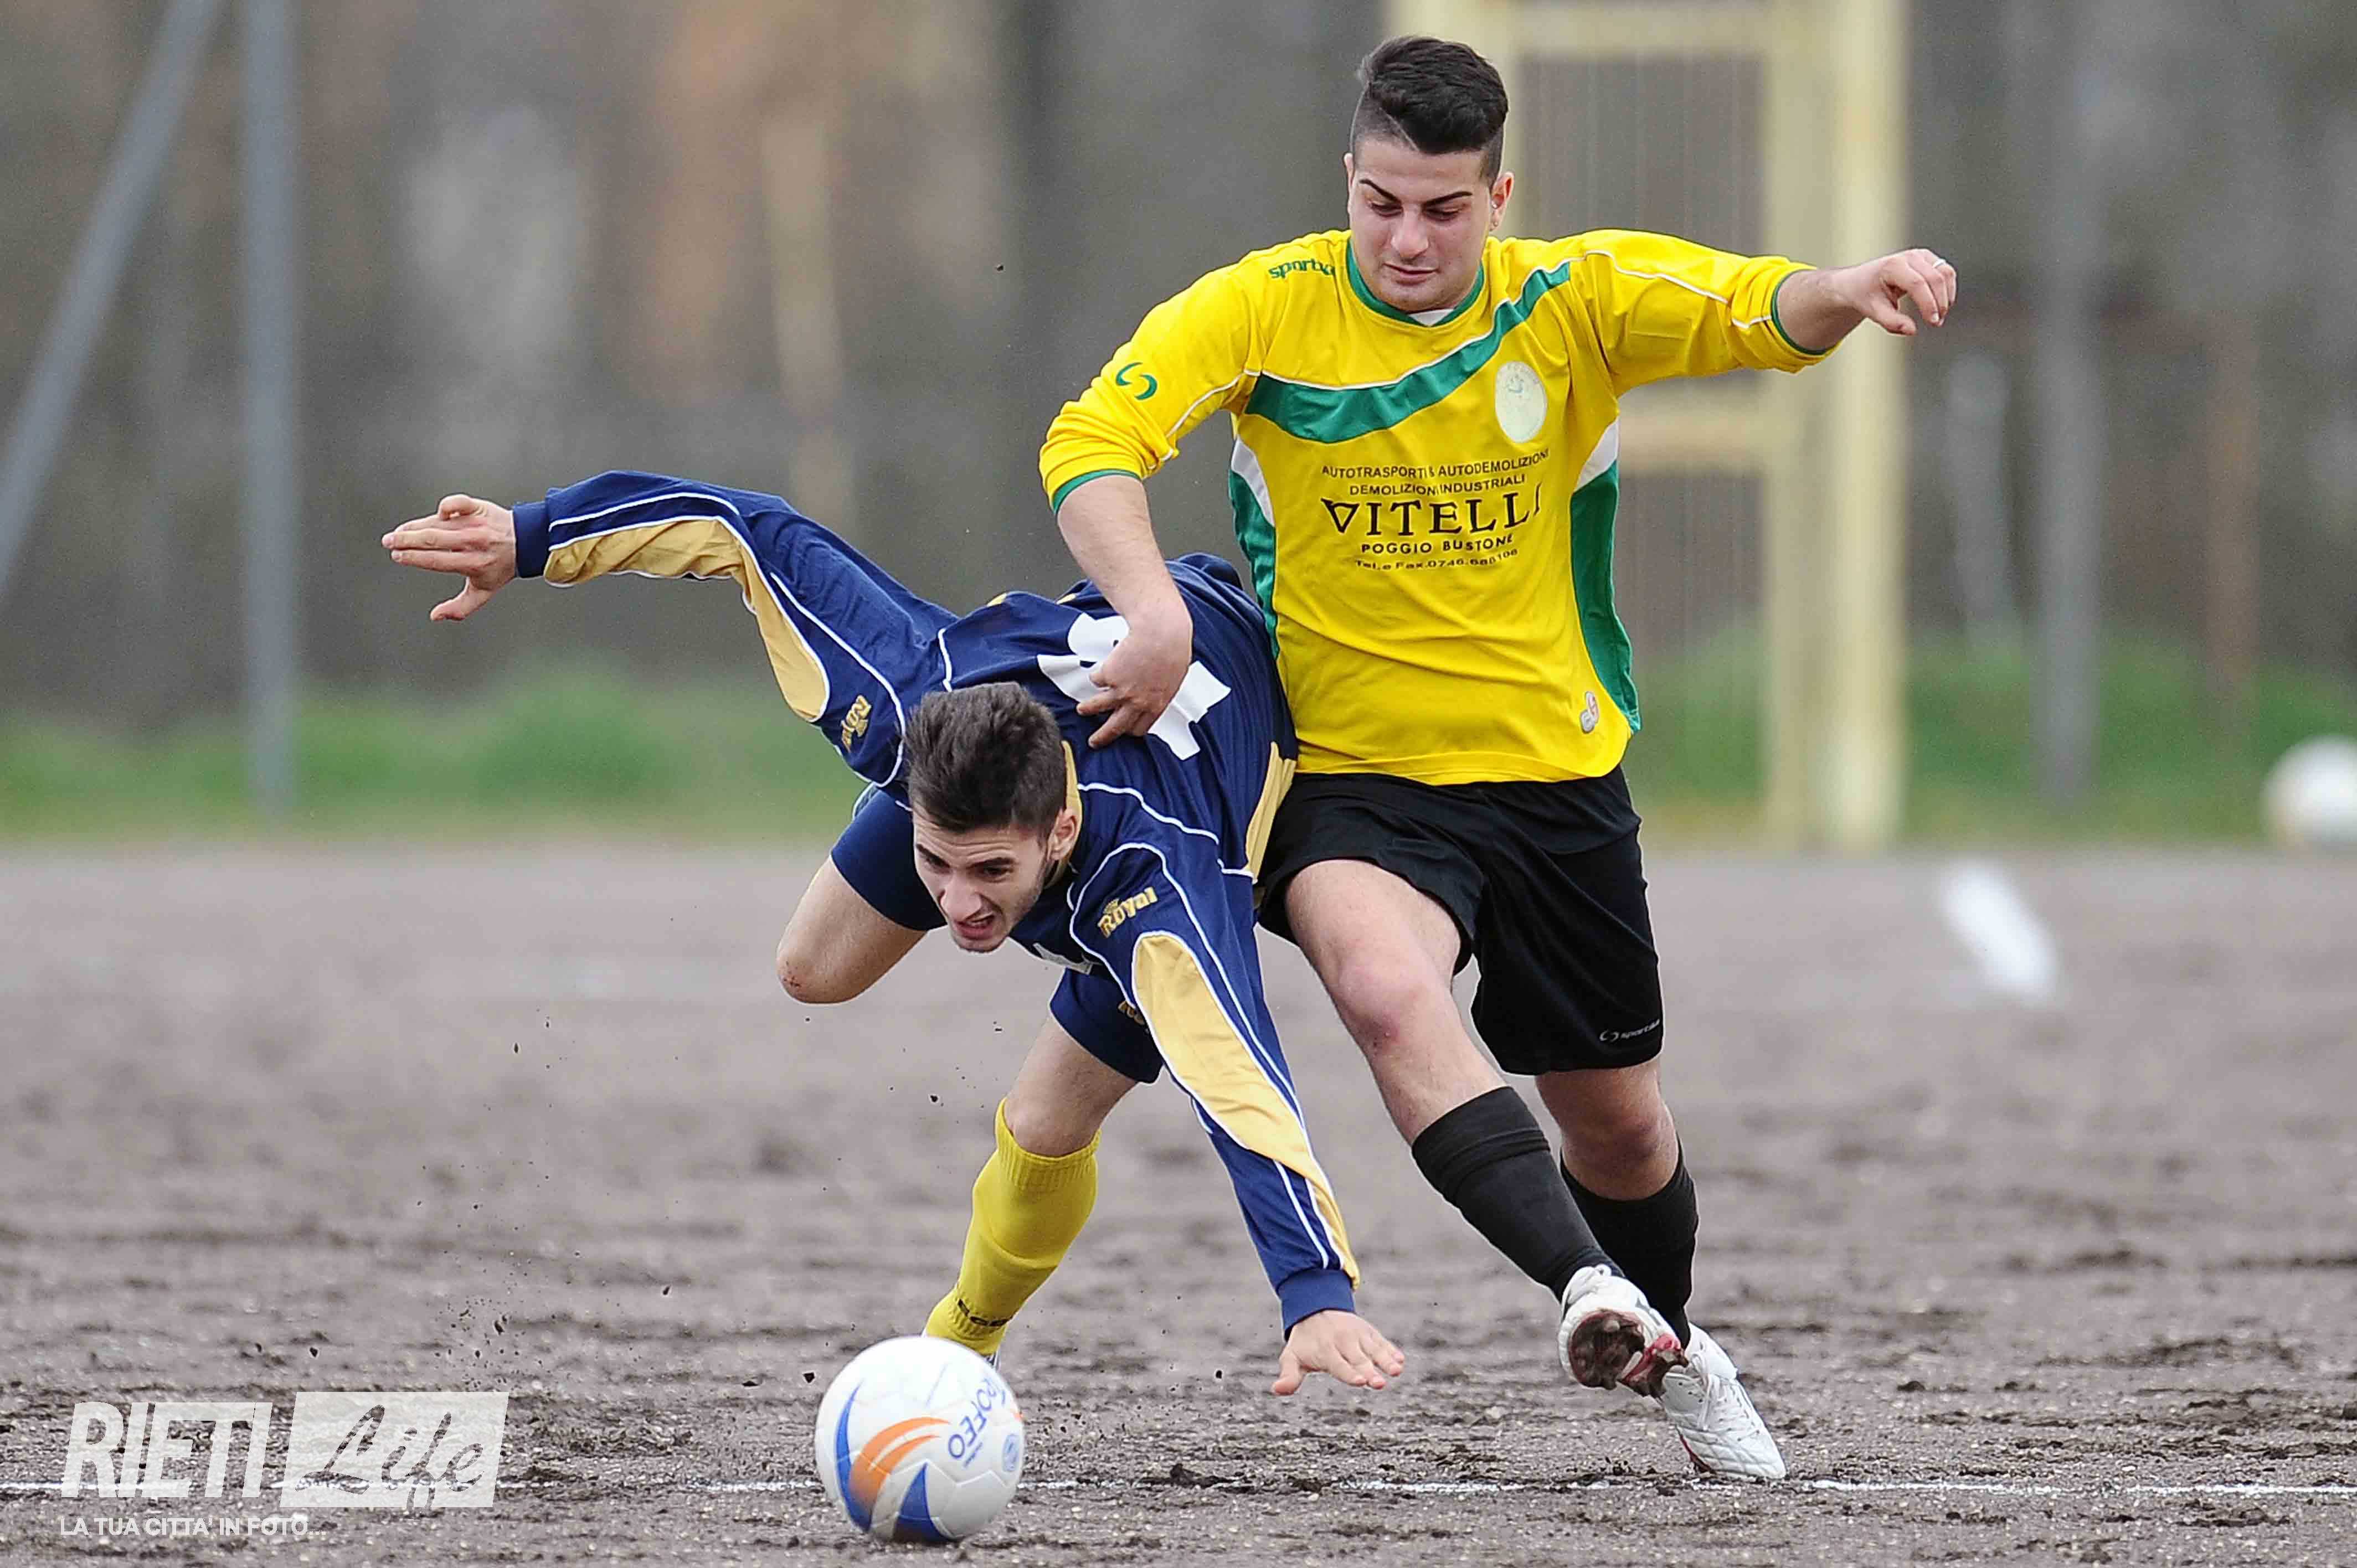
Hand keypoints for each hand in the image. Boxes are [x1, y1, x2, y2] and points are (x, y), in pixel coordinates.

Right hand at [383, 495, 517, 621]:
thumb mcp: (484, 592)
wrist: (526, 541)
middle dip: (407, 541)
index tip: (398, 557)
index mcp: (473, 563)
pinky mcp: (478, 508)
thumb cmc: (500, 566)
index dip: (414, 558)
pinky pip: (459, 503)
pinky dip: (447, 506)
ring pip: (439, 523)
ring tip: (400, 532)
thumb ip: (460, 607)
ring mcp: (476, 524)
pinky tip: (437, 513)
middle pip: (433, 540)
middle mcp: (473, 543)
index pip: (436, 560)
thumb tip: (435, 616)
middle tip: (389, 542)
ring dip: (415, 527)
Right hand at [1074, 610, 1191, 747]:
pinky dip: (1096, 676)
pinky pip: (1097, 679)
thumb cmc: (1173, 650)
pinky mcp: (1108, 675)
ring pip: (1097, 707)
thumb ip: (1159, 691)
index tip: (1123, 731)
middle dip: (1103, 737)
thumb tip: (1152, 693)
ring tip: (1082, 709)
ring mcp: (1120, 690)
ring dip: (1087, 710)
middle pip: (1115, 728)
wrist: (1161, 633)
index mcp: (1155, 705)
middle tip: (1095, 740)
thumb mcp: (1172, 679)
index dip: (1129, 730)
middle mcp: (1136, 703)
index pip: (1138, 728)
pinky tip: (1098, 671)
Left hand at [1270, 1310, 1405, 1395]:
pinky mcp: (1368, 1332)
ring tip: (1397, 1370)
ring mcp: (1358, 1336)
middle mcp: (1343, 1342)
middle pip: (1358, 1359)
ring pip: (1373, 1350)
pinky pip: (1381, 1341)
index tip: (1360, 1381)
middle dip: (1369, 1371)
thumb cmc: (1305, 1341)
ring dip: (1385, 1360)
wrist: (1316, 1308)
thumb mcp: (1292, 1356)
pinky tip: (1400, 1359)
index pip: (1339, 1365)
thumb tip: (1277, 1390)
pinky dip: (1390, 1350)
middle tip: (1379, 1384)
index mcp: (1325, 1350)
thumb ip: (1289, 1375)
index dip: (1349, 1373)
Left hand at [1831, 248, 1956, 336]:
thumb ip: (1892, 322)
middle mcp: (1908, 257)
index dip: (1928, 304)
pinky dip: (1947, 289)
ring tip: (1938, 315)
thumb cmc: (1866, 295)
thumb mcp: (1874, 312)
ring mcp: (1919, 255)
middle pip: (1935, 278)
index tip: (1932, 321)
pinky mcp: (1928, 259)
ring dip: (1946, 296)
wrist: (1860, 282)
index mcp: (1892, 266)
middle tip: (1936, 323)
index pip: (1917, 284)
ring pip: (1945, 273)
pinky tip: (1940, 304)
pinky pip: (1946, 271)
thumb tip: (1911, 330)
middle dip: (1939, 303)